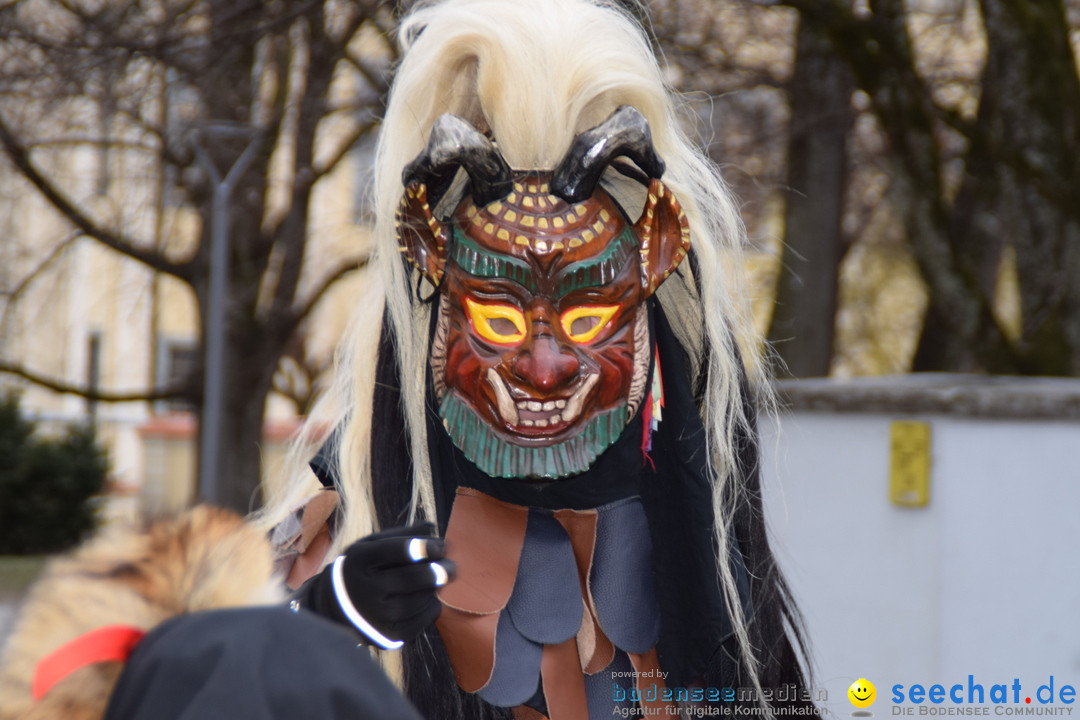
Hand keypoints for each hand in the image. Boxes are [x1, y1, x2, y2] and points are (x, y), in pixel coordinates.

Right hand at [327, 523, 454, 646]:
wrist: (337, 609)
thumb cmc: (364, 569)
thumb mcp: (371, 546)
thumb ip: (402, 535)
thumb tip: (433, 527)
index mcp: (360, 560)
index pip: (395, 551)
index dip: (423, 547)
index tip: (439, 545)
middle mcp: (366, 590)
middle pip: (414, 578)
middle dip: (440, 570)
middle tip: (452, 566)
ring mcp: (379, 616)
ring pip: (424, 598)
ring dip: (436, 587)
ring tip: (434, 580)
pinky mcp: (392, 635)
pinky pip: (427, 615)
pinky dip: (433, 604)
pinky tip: (425, 597)